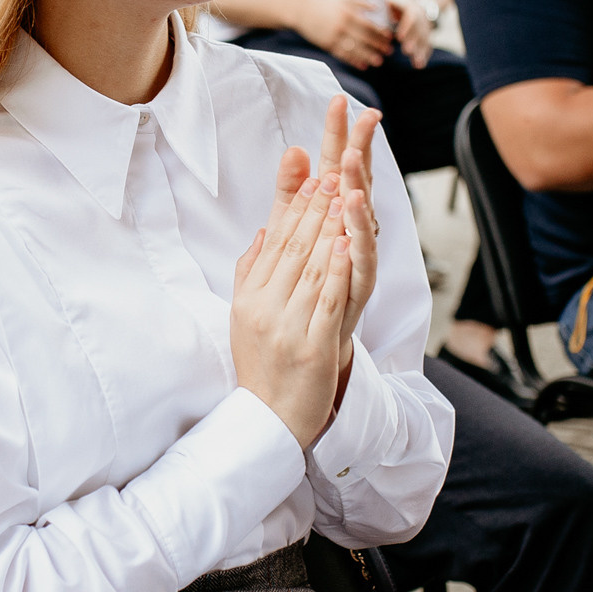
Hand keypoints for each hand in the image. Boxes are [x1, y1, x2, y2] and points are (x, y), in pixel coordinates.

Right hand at [231, 147, 362, 446]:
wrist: (269, 419)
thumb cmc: (262, 365)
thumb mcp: (246, 314)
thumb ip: (253, 272)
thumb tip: (266, 232)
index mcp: (249, 298)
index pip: (276, 244)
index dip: (297, 209)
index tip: (314, 178)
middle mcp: (264, 309)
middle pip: (294, 250)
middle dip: (315, 209)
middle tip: (333, 173)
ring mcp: (287, 329)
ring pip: (311, 270)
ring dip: (328, 230)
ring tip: (343, 198)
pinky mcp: (312, 348)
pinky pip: (326, 302)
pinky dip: (336, 271)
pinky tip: (346, 246)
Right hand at [295, 0, 393, 70]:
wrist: (301, 12)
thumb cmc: (324, 5)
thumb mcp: (343, 0)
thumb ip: (361, 3)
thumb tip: (377, 7)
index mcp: (348, 13)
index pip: (369, 25)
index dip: (380, 33)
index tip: (390, 38)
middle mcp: (342, 26)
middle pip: (364, 38)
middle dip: (378, 46)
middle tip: (389, 52)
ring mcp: (334, 37)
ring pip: (355, 49)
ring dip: (368, 56)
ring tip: (379, 62)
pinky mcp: (327, 45)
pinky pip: (343, 55)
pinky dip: (353, 61)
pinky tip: (362, 65)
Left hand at [309, 95, 383, 358]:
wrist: (310, 347)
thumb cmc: (304, 286)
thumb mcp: (291, 232)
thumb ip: (291, 193)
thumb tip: (293, 149)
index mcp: (332, 215)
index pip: (334, 166)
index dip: (336, 134)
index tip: (338, 99)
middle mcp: (351, 231)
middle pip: (355, 182)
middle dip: (359, 148)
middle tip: (365, 116)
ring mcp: (358, 257)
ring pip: (362, 217)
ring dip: (359, 188)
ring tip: (351, 160)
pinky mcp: (359, 286)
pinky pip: (361, 259)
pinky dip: (358, 238)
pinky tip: (354, 216)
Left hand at [388, 0, 433, 68]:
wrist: (423, 7)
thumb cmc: (399, 7)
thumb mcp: (393, 4)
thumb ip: (386, 8)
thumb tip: (378, 13)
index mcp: (411, 10)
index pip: (410, 18)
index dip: (406, 27)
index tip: (399, 38)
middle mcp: (421, 20)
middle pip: (418, 32)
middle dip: (413, 42)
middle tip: (407, 51)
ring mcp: (426, 30)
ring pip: (424, 42)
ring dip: (420, 53)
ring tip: (416, 64)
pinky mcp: (427, 39)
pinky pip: (427, 47)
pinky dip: (424, 57)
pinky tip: (420, 66)